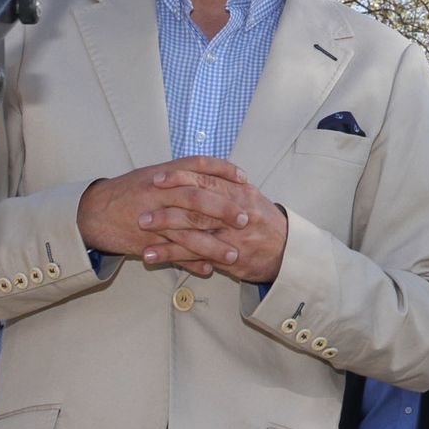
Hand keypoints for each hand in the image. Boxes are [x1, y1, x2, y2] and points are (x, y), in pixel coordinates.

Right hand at [77, 157, 255, 277]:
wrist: (93, 212)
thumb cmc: (127, 191)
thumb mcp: (153, 174)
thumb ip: (182, 174)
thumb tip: (213, 175)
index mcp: (164, 174)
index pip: (200, 166)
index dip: (224, 171)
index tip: (245, 179)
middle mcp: (159, 193)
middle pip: (197, 198)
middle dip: (224, 209)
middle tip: (245, 219)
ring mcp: (152, 218)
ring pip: (187, 231)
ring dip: (213, 244)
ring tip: (233, 254)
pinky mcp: (145, 241)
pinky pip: (172, 254)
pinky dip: (191, 263)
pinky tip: (208, 269)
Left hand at [135, 158, 288, 283]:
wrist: (287, 251)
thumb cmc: (264, 222)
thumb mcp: (250, 196)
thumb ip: (226, 184)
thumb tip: (200, 169)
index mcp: (241, 193)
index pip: (207, 180)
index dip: (180, 178)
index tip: (158, 178)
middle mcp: (237, 213)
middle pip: (198, 205)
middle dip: (167, 206)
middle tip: (143, 206)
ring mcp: (233, 237)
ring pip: (193, 232)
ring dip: (164, 231)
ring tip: (141, 230)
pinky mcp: (228, 259)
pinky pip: (194, 256)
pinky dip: (171, 255)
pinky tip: (152, 254)